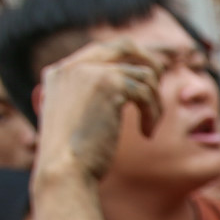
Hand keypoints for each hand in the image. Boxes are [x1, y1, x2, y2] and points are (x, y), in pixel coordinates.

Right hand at [34, 38, 162, 182]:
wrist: (63, 174)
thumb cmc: (74, 160)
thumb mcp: (78, 121)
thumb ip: (94, 98)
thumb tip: (133, 83)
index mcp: (59, 74)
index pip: (101, 51)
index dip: (130, 59)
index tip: (148, 76)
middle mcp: (71, 66)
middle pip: (123, 46)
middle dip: (149, 61)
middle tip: (161, 81)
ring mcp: (88, 71)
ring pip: (142, 74)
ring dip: (154, 101)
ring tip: (149, 127)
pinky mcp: (107, 83)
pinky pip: (145, 91)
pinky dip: (152, 113)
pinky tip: (146, 134)